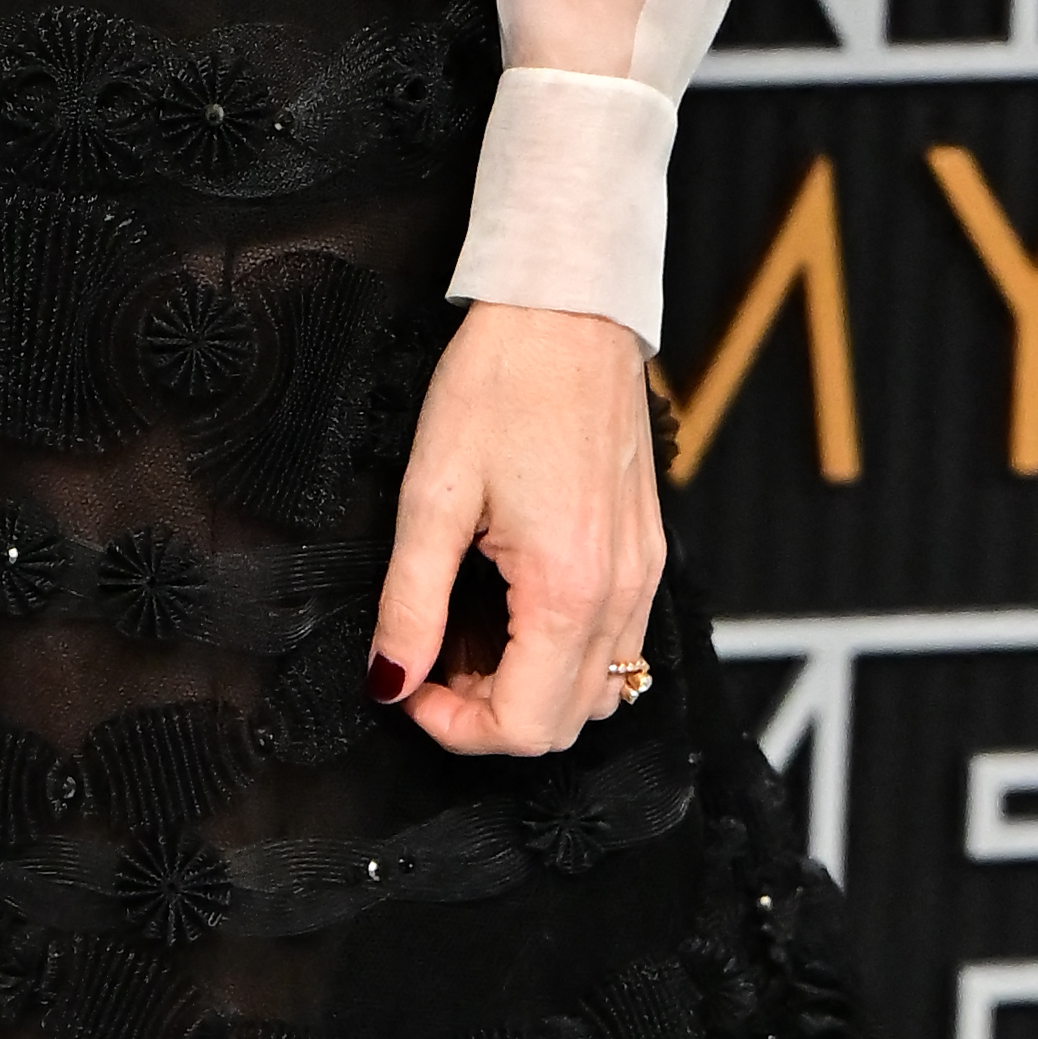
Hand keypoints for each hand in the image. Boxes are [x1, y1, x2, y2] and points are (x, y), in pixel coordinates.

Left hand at [369, 301, 665, 760]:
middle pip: (567, 724)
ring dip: (531, 688)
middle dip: (490, 716)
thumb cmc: (501, 384)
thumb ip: (410, 602)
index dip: (455, 728)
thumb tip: (390, 679)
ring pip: (600, 691)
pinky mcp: (647, 552)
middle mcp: (622, 592)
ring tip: (472, 633)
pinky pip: (619, 643)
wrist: (568, 310)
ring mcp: (644, 574)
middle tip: (433, 662)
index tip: (410, 685)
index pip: (525, 726)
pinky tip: (515, 605)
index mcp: (568, 587)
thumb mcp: (430, 495)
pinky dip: (565, 652)